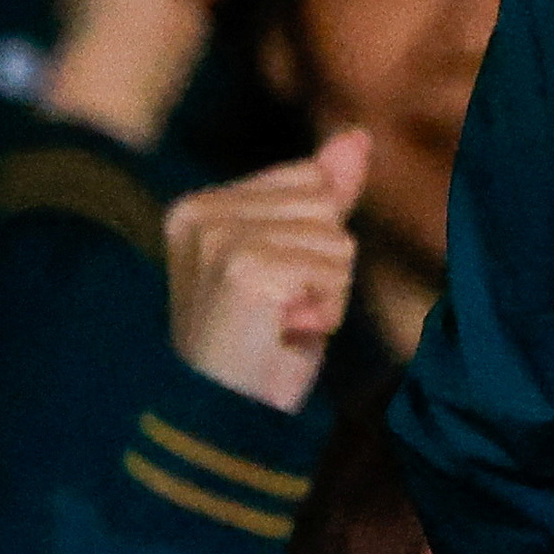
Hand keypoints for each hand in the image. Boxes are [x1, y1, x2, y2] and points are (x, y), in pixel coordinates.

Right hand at [161, 129, 371, 412]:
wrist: (227, 418)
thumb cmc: (263, 342)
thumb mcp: (293, 258)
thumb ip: (322, 193)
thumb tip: (357, 135)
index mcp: (196, 206)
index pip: (308, 180)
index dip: (314, 240)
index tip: (275, 286)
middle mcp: (200, 215)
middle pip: (326, 206)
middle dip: (325, 266)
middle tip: (282, 311)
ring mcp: (222, 242)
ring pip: (336, 238)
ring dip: (329, 291)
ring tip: (284, 323)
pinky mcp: (249, 271)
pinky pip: (336, 270)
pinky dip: (328, 311)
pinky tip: (287, 333)